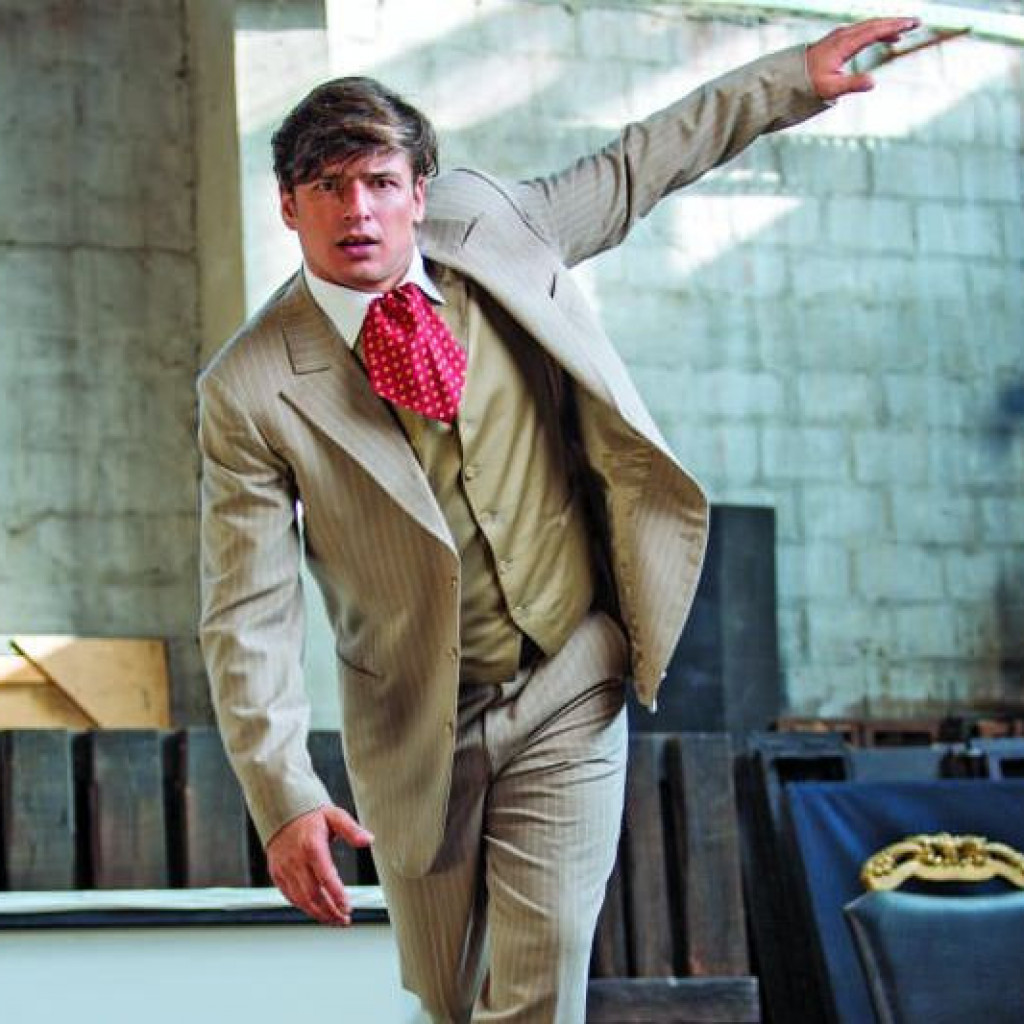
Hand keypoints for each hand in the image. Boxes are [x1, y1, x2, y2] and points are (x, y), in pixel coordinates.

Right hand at [266, 804, 373, 925]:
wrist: (282, 812)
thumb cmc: (311, 815)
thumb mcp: (335, 816)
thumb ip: (352, 829)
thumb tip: (368, 840)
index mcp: (311, 846)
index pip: (325, 877)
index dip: (337, 895)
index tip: (348, 907)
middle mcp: (296, 860)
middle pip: (313, 895)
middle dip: (330, 911)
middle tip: (344, 919)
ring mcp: (284, 869)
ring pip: (301, 901)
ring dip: (319, 914)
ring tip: (335, 919)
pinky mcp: (277, 875)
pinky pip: (291, 897)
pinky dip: (305, 908)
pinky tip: (318, 910)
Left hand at [807, 18, 920, 100]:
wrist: (787, 78)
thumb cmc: (806, 83)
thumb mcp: (829, 88)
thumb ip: (851, 85)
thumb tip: (873, 82)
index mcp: (844, 44)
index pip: (875, 30)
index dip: (895, 26)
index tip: (912, 24)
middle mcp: (842, 35)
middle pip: (874, 23)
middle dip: (895, 22)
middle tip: (916, 22)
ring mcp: (839, 36)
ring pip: (868, 26)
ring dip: (887, 26)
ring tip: (904, 31)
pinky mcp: (837, 41)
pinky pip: (862, 31)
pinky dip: (876, 31)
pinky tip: (884, 38)